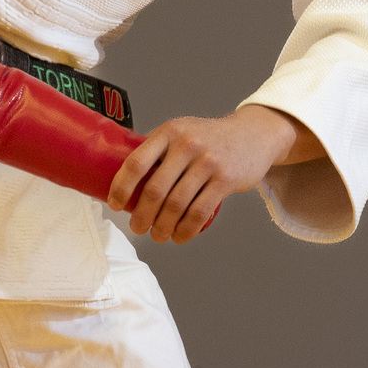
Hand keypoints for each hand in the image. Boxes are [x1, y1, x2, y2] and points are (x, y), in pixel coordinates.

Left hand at [108, 105, 317, 244]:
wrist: (252, 134)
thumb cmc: (209, 137)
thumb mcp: (182, 131)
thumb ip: (159, 149)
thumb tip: (125, 177)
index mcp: (169, 132)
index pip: (136, 162)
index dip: (121, 187)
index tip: (115, 205)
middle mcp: (187, 144)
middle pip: (155, 189)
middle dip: (142, 215)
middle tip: (137, 228)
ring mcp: (208, 162)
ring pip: (176, 205)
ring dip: (162, 227)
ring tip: (157, 236)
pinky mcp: (226, 179)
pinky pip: (200, 212)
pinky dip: (186, 230)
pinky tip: (179, 236)